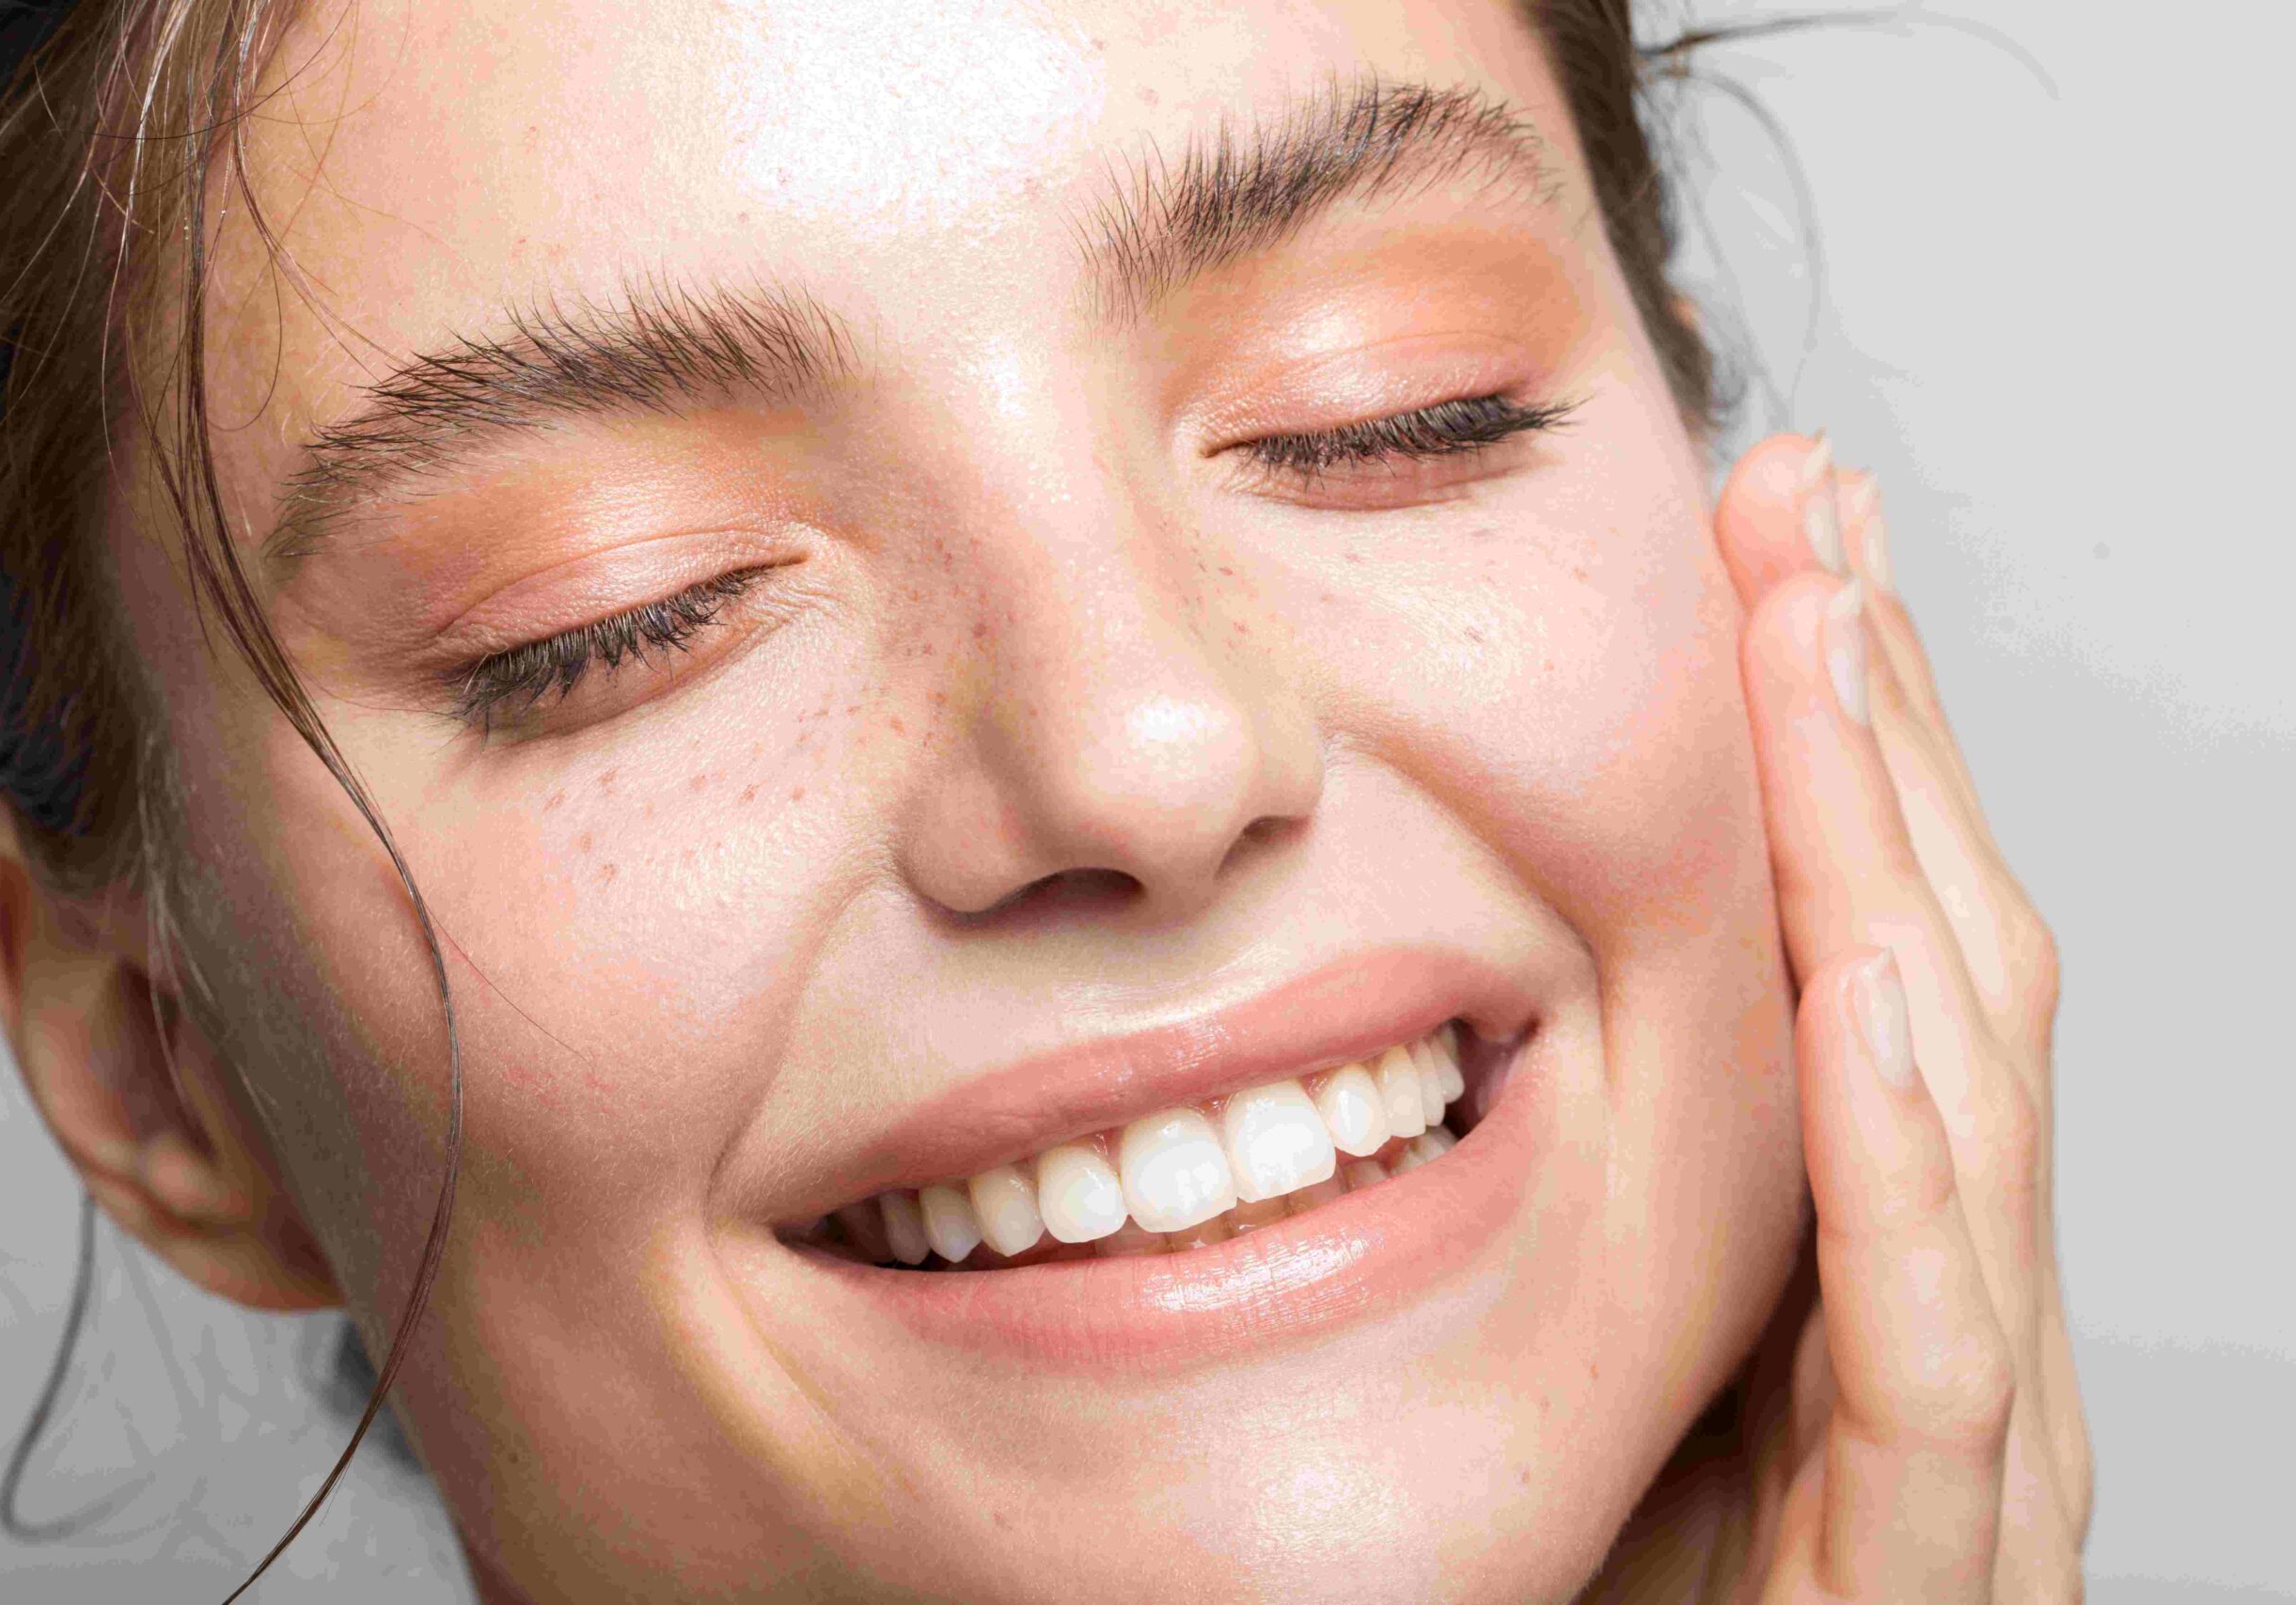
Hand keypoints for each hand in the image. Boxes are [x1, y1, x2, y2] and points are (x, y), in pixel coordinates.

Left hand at [1589, 435, 2093, 1600]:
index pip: (1868, 955)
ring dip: (1892, 862)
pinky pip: (1927, 1362)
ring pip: (1963, 1121)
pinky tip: (1867, 987)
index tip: (1780, 544)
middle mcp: (1932, 1324)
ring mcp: (1951, 1448)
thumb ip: (1594, 1174)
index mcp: (1850, 1255)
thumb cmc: (1570, 1594)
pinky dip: (1906, 1167)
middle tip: (1812, 517)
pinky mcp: (1915, 1575)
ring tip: (1831, 651)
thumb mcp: (1580, 1338)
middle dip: (1880, 739)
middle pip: (1945, 982)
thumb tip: (1482, 957)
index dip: (1840, 746)